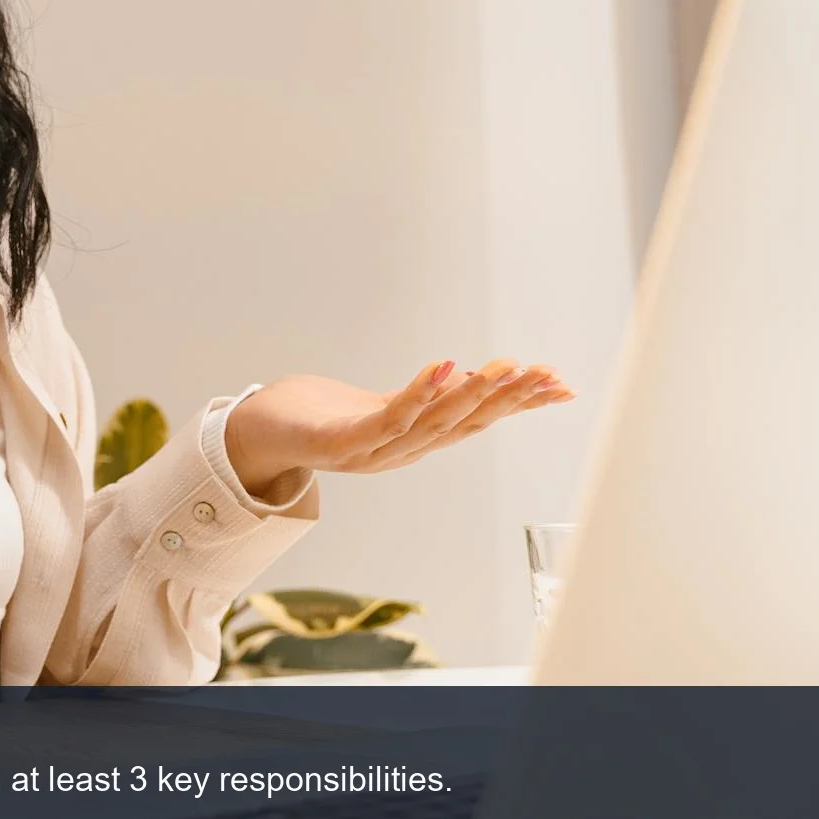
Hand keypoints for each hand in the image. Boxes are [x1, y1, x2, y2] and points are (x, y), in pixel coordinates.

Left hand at [224, 360, 575, 494]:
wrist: (257, 433)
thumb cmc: (321, 415)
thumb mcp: (384, 403)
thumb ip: (426, 398)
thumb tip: (468, 376)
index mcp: (415, 440)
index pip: (478, 420)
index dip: (520, 405)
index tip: (561, 384)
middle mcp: (400, 451)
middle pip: (464, 424)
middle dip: (509, 399)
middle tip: (547, 374)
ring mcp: (372, 450)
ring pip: (433, 424)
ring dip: (473, 394)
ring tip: (505, 367)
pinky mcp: (341, 442)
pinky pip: (386, 418)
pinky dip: (417, 394)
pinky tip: (442, 367)